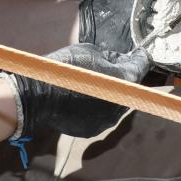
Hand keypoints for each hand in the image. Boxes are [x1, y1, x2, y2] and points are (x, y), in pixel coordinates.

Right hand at [8, 43, 149, 138]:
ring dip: (111, 93)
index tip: (139, 55)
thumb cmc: (64, 69)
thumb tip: (120, 60)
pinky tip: (83, 99)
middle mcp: (121, 103)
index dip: (141, 58)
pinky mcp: (95, 129)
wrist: (38, 96)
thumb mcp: (91, 51)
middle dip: (123, 77)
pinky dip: (98, 107)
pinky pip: (102, 115)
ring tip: (93, 84)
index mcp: (124, 81)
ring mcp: (108, 120)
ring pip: (116, 102)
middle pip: (130, 87)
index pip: (142, 67)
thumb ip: (111, 57)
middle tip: (109, 67)